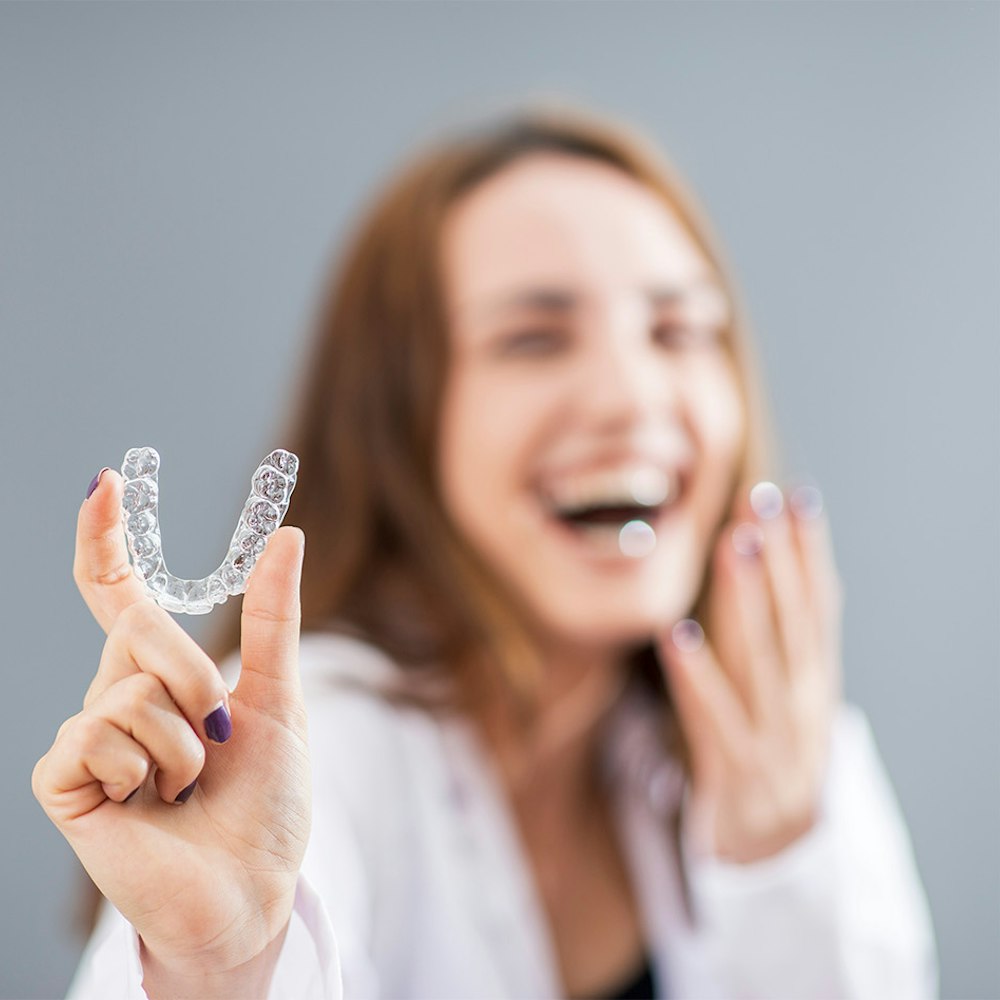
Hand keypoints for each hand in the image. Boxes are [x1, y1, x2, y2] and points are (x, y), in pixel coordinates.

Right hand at [32, 469, 309, 988]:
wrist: (252, 887)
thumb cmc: (266, 801)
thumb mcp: (279, 698)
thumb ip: (273, 619)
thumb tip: (288, 536)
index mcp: (162, 673)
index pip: (120, 593)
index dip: (106, 537)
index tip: (105, 481)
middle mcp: (116, 694)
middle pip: (137, 626)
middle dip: (197, 676)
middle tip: (220, 735)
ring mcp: (87, 735)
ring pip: (128, 688)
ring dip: (183, 743)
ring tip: (188, 786)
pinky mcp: (64, 779)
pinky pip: (98, 735)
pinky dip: (146, 771)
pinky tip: (149, 805)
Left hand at [657, 481, 843, 863]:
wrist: (775, 859)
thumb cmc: (768, 755)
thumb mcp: (784, 697)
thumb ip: (776, 640)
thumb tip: (768, 564)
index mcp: (816, 683)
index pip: (819, 607)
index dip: (811, 551)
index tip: (797, 496)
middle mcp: (803, 706)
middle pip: (794, 622)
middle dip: (780, 557)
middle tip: (761, 499)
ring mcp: (774, 741)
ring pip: (762, 660)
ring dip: (749, 599)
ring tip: (734, 544)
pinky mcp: (736, 774)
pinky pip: (713, 718)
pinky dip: (698, 675)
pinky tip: (677, 631)